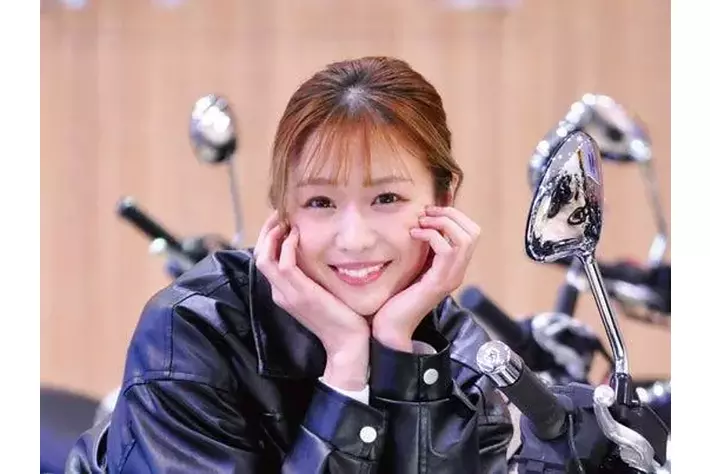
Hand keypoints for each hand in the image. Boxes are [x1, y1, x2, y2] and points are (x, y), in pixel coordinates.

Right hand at [254, 212, 370, 390]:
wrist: (347, 343)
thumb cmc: (341, 317)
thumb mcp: (322, 292)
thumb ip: (314, 276)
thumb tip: (318, 253)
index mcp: (283, 292)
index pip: (265, 259)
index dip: (269, 237)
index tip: (282, 219)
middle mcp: (280, 292)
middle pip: (260, 254)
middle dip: (266, 230)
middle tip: (279, 212)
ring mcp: (287, 294)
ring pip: (265, 257)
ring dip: (272, 234)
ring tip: (285, 218)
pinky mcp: (301, 293)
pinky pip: (284, 264)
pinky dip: (286, 246)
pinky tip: (297, 234)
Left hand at [372, 206, 480, 351]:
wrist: (392, 327)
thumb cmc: (398, 298)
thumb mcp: (414, 267)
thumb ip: (423, 250)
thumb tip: (420, 222)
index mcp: (454, 268)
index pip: (471, 233)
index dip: (454, 215)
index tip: (430, 211)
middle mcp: (457, 273)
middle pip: (473, 232)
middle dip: (451, 214)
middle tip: (427, 213)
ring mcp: (450, 278)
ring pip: (464, 239)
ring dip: (442, 223)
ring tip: (421, 222)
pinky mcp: (438, 283)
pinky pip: (446, 250)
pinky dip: (431, 235)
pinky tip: (414, 234)